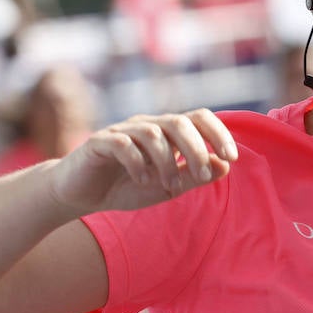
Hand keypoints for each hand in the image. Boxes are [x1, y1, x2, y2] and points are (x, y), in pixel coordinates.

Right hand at [48, 109, 237, 213]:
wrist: (81, 194)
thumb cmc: (125, 187)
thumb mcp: (166, 186)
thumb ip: (193, 176)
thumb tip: (224, 166)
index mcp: (166, 133)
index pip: (198, 118)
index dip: (218, 133)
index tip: (231, 157)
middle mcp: (147, 126)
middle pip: (179, 122)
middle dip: (196, 148)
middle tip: (201, 175)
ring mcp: (122, 131)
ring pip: (153, 133)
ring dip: (166, 161)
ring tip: (167, 185)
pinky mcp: (99, 142)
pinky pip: (122, 144)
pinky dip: (137, 163)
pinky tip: (141, 180)